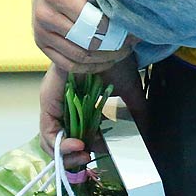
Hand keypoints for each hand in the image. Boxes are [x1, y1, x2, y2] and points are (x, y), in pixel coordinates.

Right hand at [32, 0, 132, 73]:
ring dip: (105, 58)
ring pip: (79, 57)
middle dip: (113, 46)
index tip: (132, 29)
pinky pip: (68, 65)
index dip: (115, 30)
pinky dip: (90, 67)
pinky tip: (106, 60)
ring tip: (123, 50)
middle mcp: (45, 16)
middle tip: (132, 42)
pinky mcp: (42, 44)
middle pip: (87, 43)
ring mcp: (41, 33)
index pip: (91, 22)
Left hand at [39, 58, 147, 173]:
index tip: (101, 153)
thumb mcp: (129, 92)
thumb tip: (146, 137)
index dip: (85, 150)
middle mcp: (63, 104)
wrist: (109, 37)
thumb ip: (136, 114)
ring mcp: (54, 102)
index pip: (74, 135)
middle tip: (89, 158)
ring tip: (84, 154)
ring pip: (50, 140)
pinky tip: (79, 144)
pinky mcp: (49, 99)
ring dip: (67, 154)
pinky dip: (61, 143)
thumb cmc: (116, 58)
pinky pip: (48, 130)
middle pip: (58, 142)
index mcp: (78, 103)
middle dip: (72, 159)